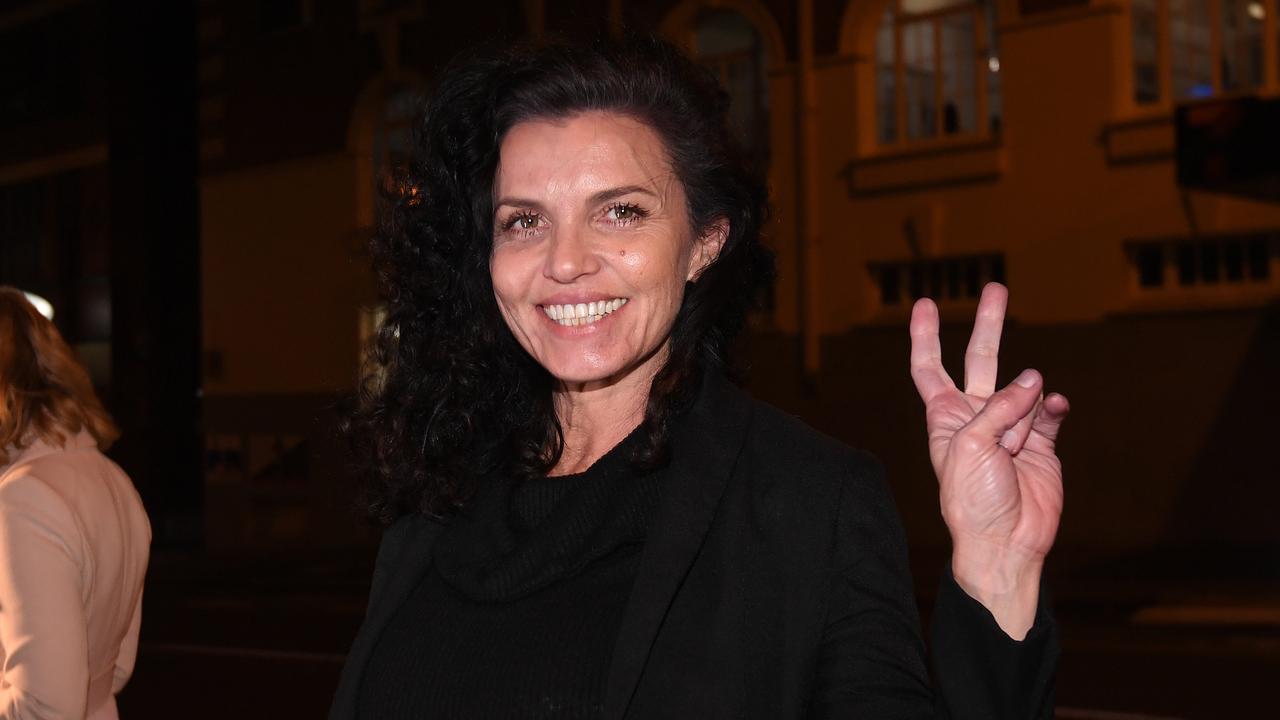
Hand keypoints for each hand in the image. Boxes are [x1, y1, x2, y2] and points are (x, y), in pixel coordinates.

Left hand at [908, 283, 1069, 638]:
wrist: (1006, 541)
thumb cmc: (972, 498)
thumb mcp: (970, 446)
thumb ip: (999, 407)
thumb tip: (1035, 379)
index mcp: (945, 417)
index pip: (929, 368)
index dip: (925, 336)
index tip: (925, 304)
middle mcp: (976, 417)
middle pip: (981, 360)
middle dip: (989, 325)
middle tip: (996, 287)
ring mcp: (1010, 427)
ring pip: (1023, 393)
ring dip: (1022, 414)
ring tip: (1014, 448)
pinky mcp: (1041, 442)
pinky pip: (1049, 413)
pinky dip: (1051, 410)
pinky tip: (1052, 408)